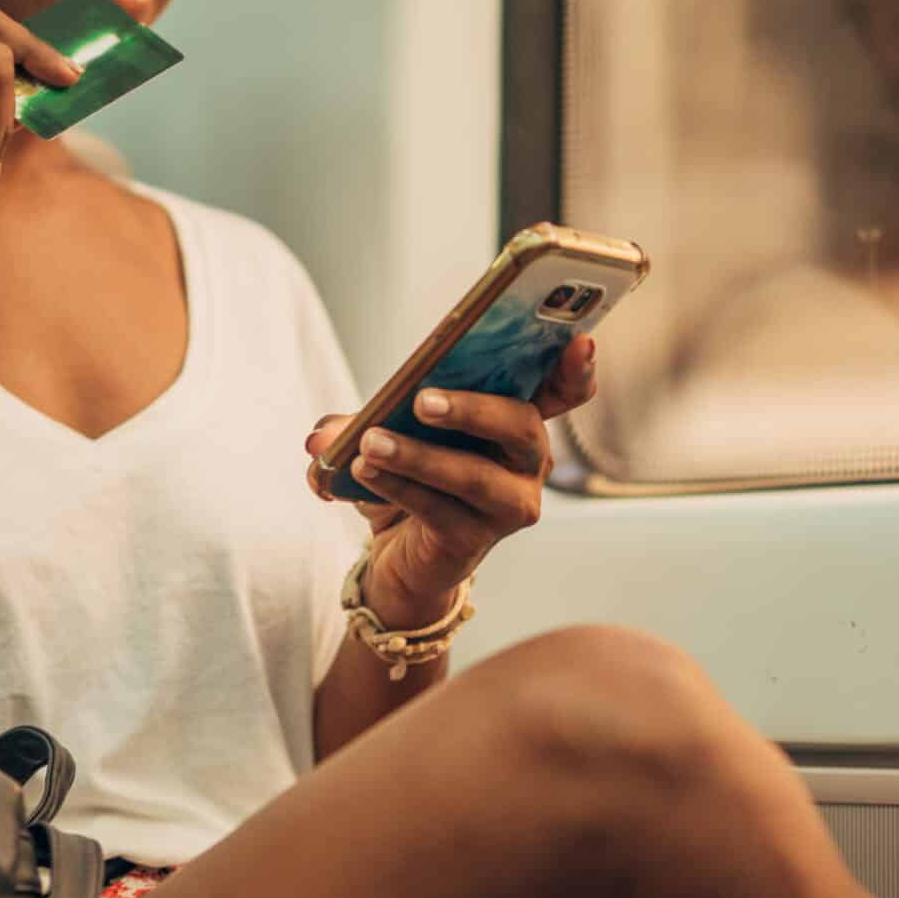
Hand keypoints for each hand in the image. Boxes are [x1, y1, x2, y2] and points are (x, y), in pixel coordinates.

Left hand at [304, 336, 598, 619]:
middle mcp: (527, 461)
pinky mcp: (475, 540)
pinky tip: (364, 473)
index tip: (578, 341)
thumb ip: (357, 423)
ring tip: (371, 443)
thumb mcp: (387, 433)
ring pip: (475, 475)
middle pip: (521, 425)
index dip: (576, 368)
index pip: (564, 390)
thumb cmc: (409, 477)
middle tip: (423, 400)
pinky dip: (399, 488)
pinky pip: (439, 510)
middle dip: (474, 409)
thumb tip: (320, 436)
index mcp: (517, 418)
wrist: (400, 555)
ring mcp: (509, 505)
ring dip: (419, 456)